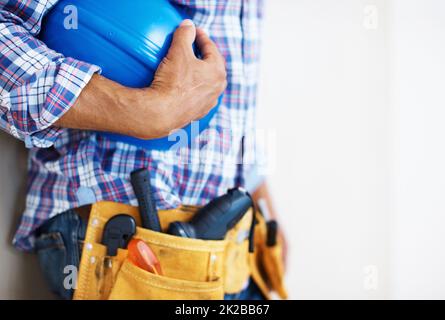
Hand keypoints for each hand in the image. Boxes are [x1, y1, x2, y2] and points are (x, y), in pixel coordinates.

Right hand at [134, 19, 226, 138]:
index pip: (212, 49)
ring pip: (207, 84)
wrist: (162, 112)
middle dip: (205, 56)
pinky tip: (184, 88)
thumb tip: (188, 25)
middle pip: (213, 67)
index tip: (195, 31)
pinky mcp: (197, 114)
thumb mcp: (178, 51)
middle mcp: (217, 89)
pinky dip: (193, 89)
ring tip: (191, 68)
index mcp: (217, 72)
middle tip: (196, 48)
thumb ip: (184, 35)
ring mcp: (208, 103)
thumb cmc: (173, 81)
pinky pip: (198, 97)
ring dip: (200, 74)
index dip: (202, 37)